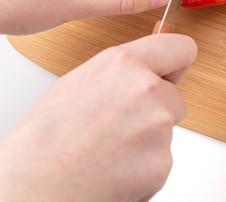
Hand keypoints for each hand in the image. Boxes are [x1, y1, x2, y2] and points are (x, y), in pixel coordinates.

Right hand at [0, 33, 197, 201]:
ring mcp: (158, 126)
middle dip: (156, 111)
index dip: (177, 63)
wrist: (37, 184)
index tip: (173, 72)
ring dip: (147, 141)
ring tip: (108, 150)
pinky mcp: (162, 161)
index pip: (180, 48)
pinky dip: (144, 168)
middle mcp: (147, 89)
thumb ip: (121, 73)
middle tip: (118, 127)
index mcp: (125, 64)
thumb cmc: (46, 138)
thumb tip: (141, 69)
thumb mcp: (80, 83)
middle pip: (174, 97)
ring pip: (166, 130)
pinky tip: (114, 169)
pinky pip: (161, 160)